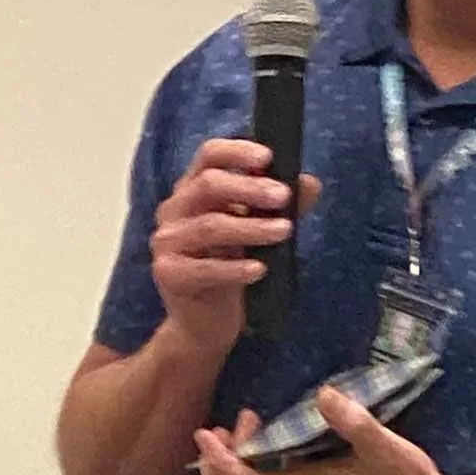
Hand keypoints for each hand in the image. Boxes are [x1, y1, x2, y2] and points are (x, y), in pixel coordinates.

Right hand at [151, 139, 322, 356]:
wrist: (205, 323)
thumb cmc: (231, 269)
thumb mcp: (258, 233)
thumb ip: (279, 208)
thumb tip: (309, 183)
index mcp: (192, 190)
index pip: (208, 156)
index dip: (237, 151)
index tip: (269, 157)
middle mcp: (173, 211)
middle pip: (208, 186)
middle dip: (250, 188)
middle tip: (284, 197)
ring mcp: (167, 243)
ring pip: (210, 226)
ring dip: (251, 227)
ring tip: (284, 231)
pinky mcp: (168, 274)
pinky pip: (205, 268)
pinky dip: (236, 268)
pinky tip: (260, 269)